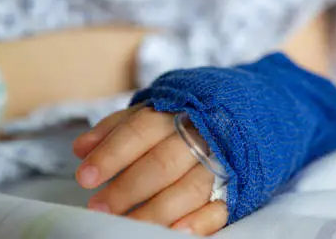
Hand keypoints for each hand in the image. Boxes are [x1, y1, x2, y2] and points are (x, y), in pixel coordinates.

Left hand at [73, 105, 227, 235]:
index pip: (141, 130)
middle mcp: (202, 136)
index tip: (85, 177)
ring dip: (154, 212)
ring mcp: (223, 162)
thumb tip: (81, 149)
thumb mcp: (157, 109)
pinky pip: (220, 207)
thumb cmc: (191, 115)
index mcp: (180, 111)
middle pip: (163, 163)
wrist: (253, 110)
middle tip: (98, 207)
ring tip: (124, 226)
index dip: (112, 154)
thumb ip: (119, 127)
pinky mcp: (239, 185)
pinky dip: (198, 222)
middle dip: (128, 187)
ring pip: (188, 189)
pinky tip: (175, 233)